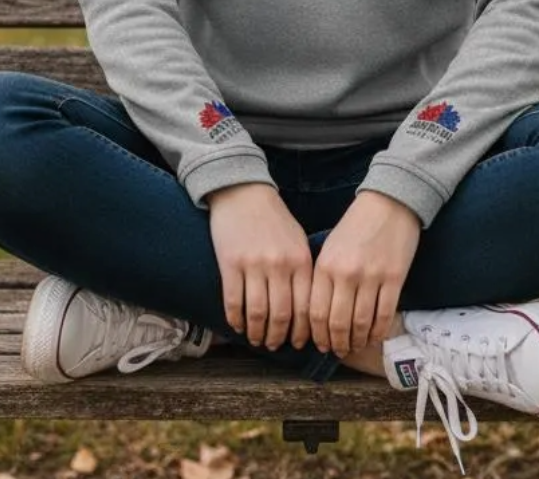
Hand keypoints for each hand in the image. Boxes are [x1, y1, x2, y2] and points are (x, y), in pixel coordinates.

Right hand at [207, 183, 313, 350]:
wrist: (244, 193)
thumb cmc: (274, 219)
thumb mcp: (298, 241)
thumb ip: (304, 272)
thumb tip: (308, 310)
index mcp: (300, 260)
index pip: (306, 307)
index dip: (303, 331)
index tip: (299, 344)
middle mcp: (279, 265)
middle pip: (281, 316)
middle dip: (279, 338)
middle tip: (275, 346)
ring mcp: (253, 265)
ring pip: (257, 314)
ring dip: (257, 333)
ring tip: (257, 340)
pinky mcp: (230, 264)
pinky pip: (233, 302)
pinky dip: (235, 320)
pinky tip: (237, 326)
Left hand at [310, 191, 420, 358]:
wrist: (389, 203)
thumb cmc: (357, 226)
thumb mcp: (331, 247)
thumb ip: (323, 277)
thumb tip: (319, 316)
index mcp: (325, 265)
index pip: (315, 312)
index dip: (317, 335)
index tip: (320, 345)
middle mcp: (346, 273)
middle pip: (337, 323)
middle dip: (337, 343)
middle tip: (339, 351)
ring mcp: (371, 277)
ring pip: (361, 323)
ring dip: (358, 341)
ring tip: (356, 345)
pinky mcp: (394, 278)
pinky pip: (384, 315)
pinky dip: (378, 331)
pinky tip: (375, 336)